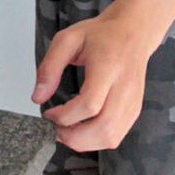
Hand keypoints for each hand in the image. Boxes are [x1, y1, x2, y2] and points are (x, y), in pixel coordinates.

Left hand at [32, 5, 168, 150]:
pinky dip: (97, 140)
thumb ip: (49, 67)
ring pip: (112, 137)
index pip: (90, 104)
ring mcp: (134, 99)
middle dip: (74, 137)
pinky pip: (117, 136)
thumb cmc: (102, 35)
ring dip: (85, 143)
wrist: (133, 31)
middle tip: (57, 130)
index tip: (49, 114)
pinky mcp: (135, 109)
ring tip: (68, 131)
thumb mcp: (68, 40)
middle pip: (104, 127)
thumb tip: (38, 97)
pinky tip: (84, 129)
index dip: (65, 116)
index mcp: (109, 65)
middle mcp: (125, 85)